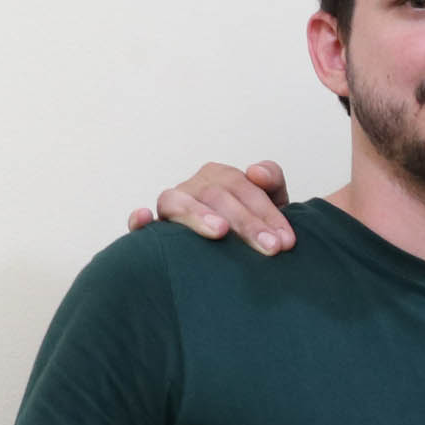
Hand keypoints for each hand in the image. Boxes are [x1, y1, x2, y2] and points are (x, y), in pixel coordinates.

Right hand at [127, 160, 294, 254]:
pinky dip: (139, 220)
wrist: (238, 252)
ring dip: (198, 215)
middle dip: (246, 221)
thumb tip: (255, 172)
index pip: (241, 185)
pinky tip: (144, 218)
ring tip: (220, 232)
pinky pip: (139, 224)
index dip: (265, 211)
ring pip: (177, 202)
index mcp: (219, 177)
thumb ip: (271, 180)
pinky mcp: (153, 231)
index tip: (285, 240)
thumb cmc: (252, 225)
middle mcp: (193, 188)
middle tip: (270, 248)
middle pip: (215, 195)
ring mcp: (171, 207)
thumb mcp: (271, 201)